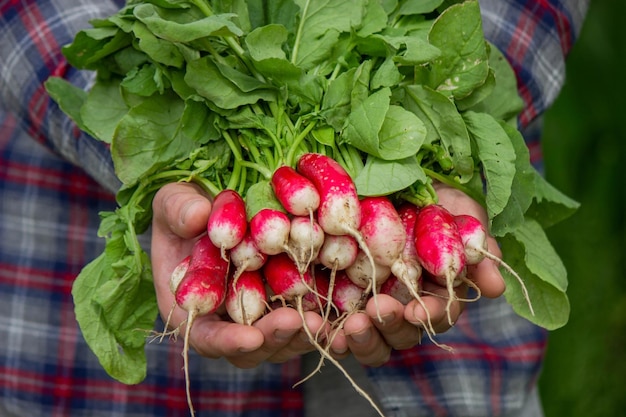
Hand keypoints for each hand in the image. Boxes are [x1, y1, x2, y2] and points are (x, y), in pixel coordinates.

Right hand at [151, 182, 325, 367]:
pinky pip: (305, 317)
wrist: (217, 205)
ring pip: (282, 339)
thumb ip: (177, 209)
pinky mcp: (287, 299)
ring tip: (322, 321)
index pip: (206, 336)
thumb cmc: (185, 207)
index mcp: (192, 305)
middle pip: (251, 347)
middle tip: (295, 322)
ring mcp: (260, 312)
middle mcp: (227, 318)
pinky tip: (341, 311)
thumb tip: (198, 216)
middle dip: (273, 338)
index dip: (226, 341)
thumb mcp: (173, 202)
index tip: (250, 337)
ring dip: (302, 334)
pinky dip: (322, 318)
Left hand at [326, 183, 505, 364]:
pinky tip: (320, 327)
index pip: (439, 314)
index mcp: (436, 291)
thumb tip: (496, 287)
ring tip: (349, 326)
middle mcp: (405, 305)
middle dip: (392, 326)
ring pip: (370, 338)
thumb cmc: (432, 197)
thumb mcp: (460, 213)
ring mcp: (370, 305)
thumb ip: (478, 247)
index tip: (419, 310)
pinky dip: (327, 332)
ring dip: (361, 338)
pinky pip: (333, 327)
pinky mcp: (339, 299)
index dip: (431, 315)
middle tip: (378, 309)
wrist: (388, 177)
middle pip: (402, 334)